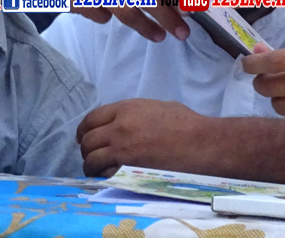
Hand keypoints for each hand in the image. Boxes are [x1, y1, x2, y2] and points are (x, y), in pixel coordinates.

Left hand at [76, 99, 207, 176]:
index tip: (84, 138)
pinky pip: (104, 174)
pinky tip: (108, 178)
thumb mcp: (158, 106)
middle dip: (86, 149)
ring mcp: (122, 150)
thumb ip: (137, 112)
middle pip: (88, 140)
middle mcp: (119, 128)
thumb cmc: (186, 123)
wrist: (200, 143)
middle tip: (91, 155)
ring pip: (91, 159)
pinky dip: (103, 177)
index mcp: (126, 109)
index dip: (84, 130)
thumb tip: (128, 120)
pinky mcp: (128, 169)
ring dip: (91, 165)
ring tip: (95, 170)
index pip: (91, 119)